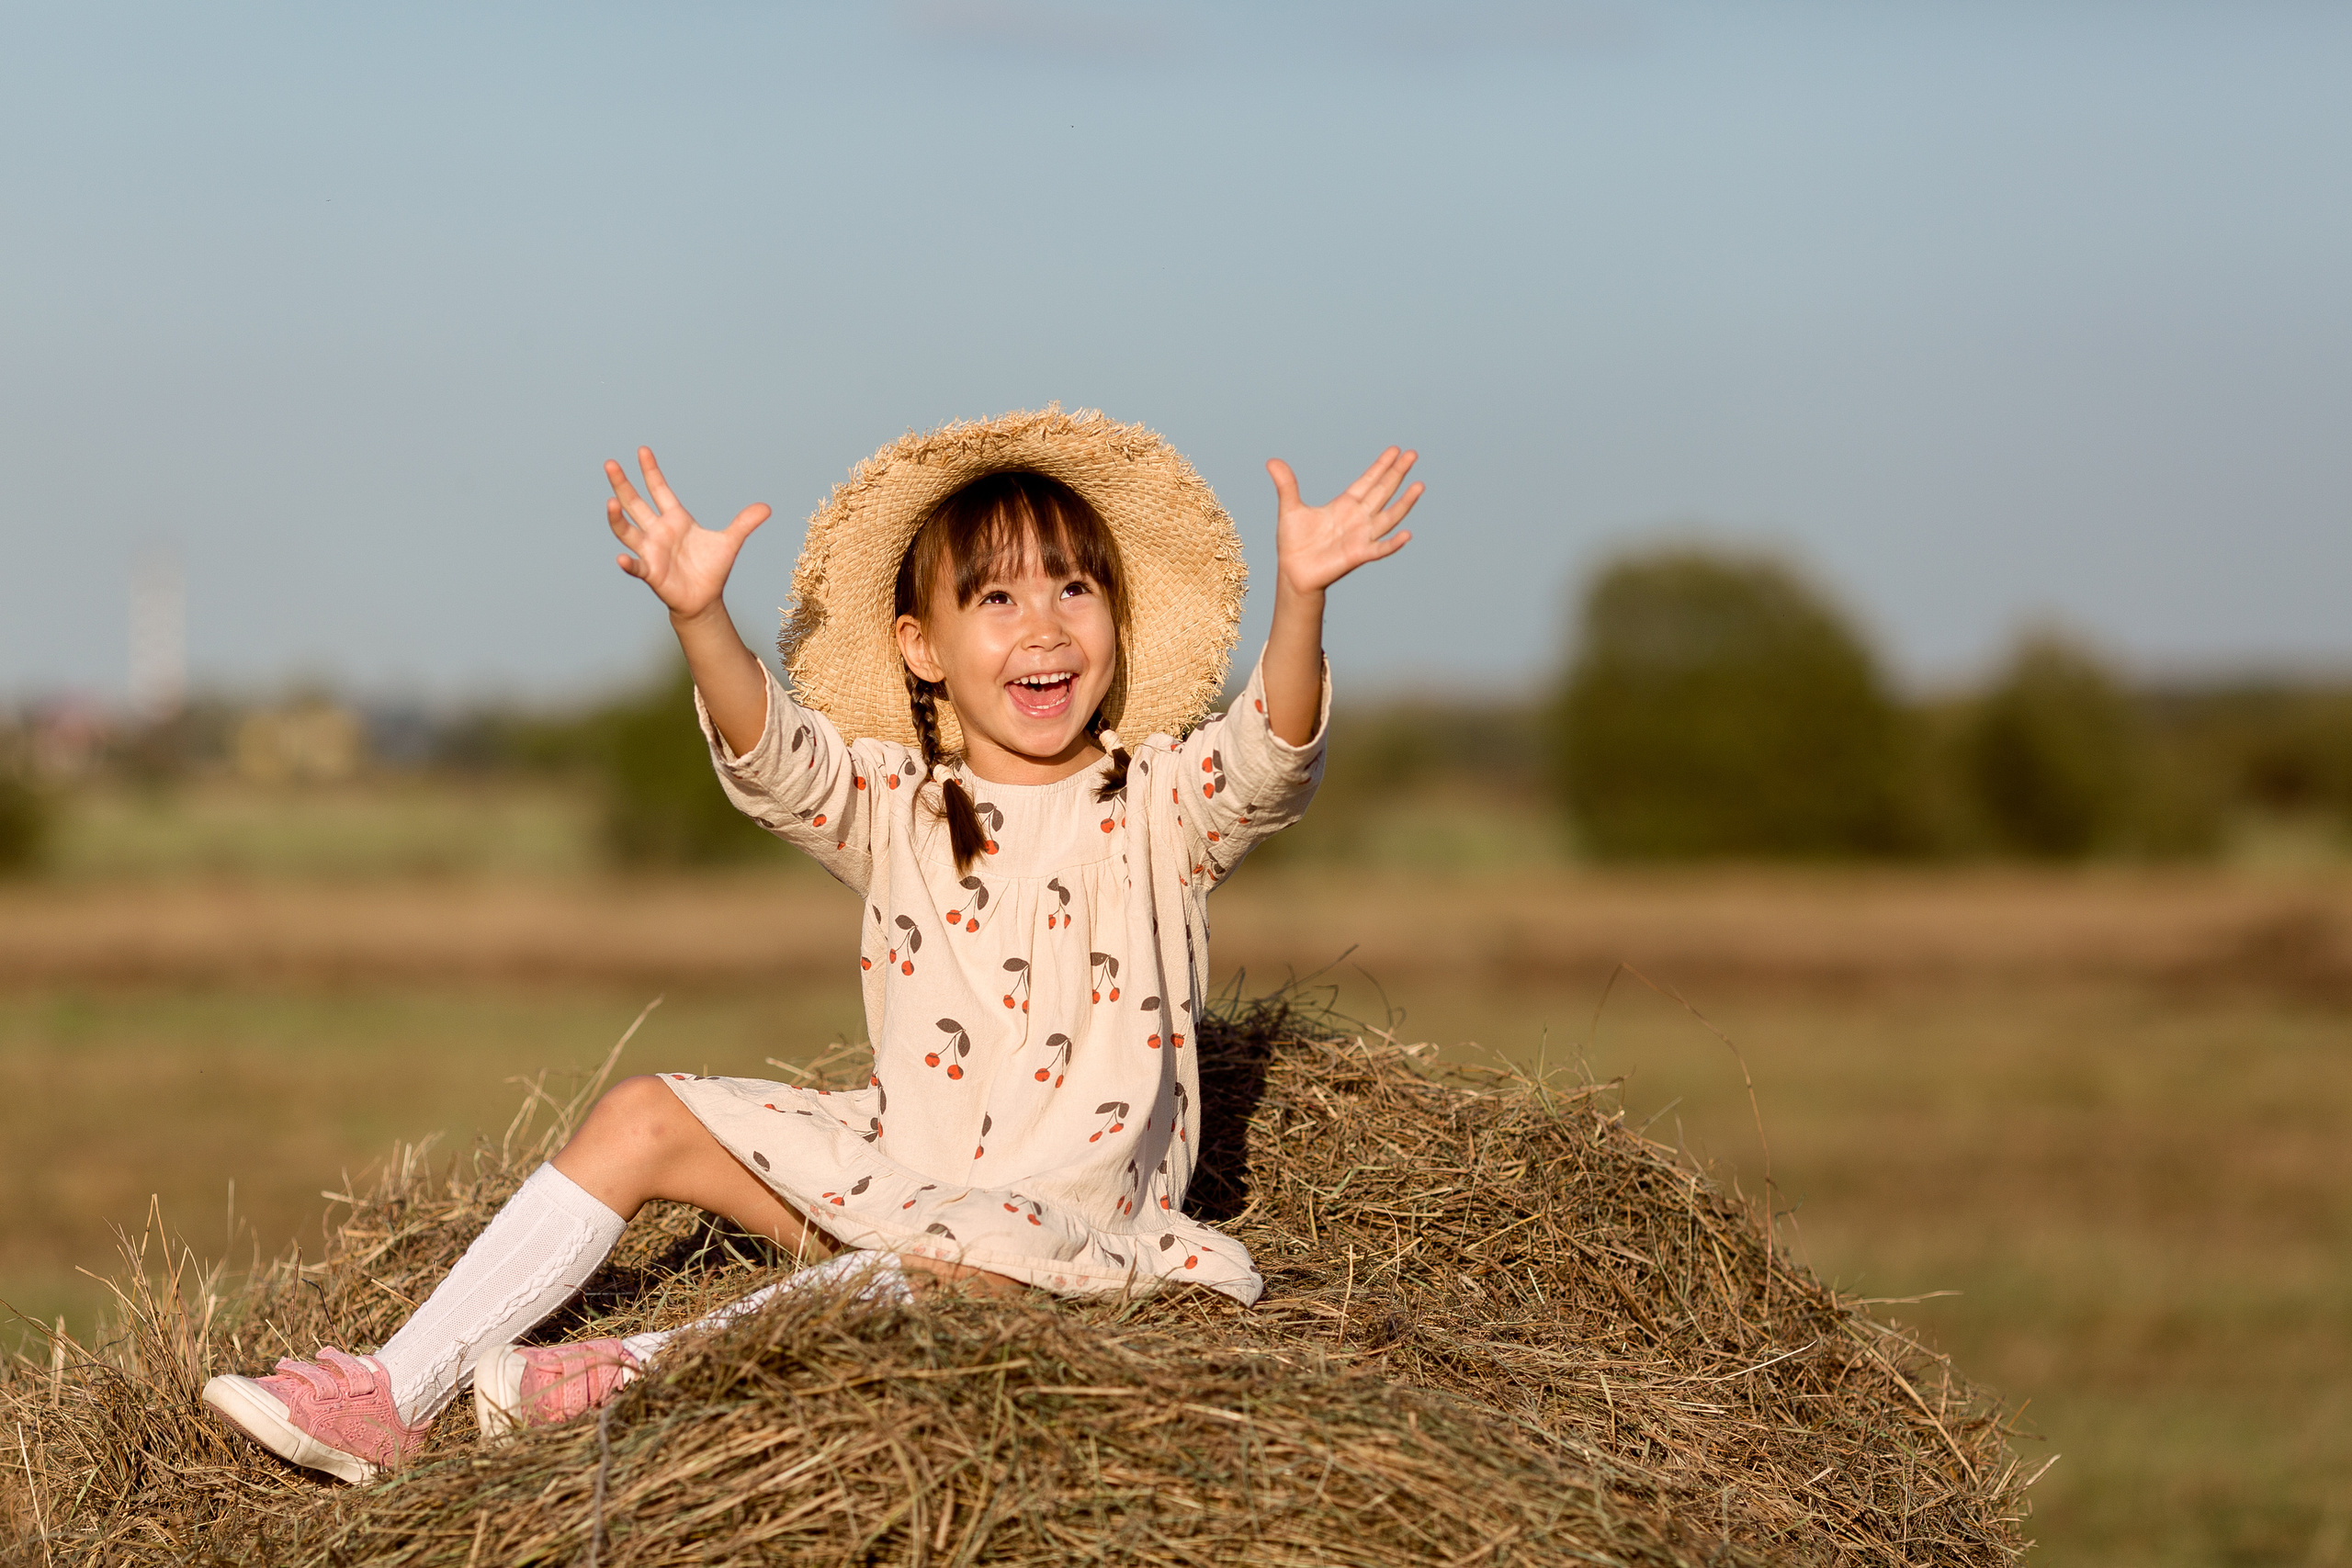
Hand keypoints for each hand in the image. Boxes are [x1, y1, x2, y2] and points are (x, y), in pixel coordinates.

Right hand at [606, 446, 771, 620]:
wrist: (705, 599)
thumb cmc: (711, 569)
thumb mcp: (730, 542)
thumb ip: (744, 523)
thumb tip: (767, 507)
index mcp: (675, 519)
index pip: (659, 490)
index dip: (651, 471)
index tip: (642, 450)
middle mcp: (658, 532)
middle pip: (635, 504)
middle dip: (622, 485)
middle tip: (610, 464)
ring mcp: (651, 551)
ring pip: (628, 531)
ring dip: (617, 519)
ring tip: (610, 502)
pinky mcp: (651, 573)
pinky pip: (636, 567)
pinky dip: (628, 564)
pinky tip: (620, 559)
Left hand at [1266, 447, 1420, 596]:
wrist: (1293, 572)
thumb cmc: (1294, 543)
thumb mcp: (1290, 509)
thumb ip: (1286, 485)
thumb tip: (1272, 461)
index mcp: (1344, 505)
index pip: (1368, 481)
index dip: (1381, 466)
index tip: (1396, 450)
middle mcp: (1358, 518)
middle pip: (1382, 491)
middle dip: (1397, 473)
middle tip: (1413, 454)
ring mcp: (1361, 536)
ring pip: (1388, 516)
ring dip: (1404, 503)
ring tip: (1419, 485)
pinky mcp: (1358, 555)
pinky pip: (1379, 549)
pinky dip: (1393, 544)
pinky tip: (1407, 535)